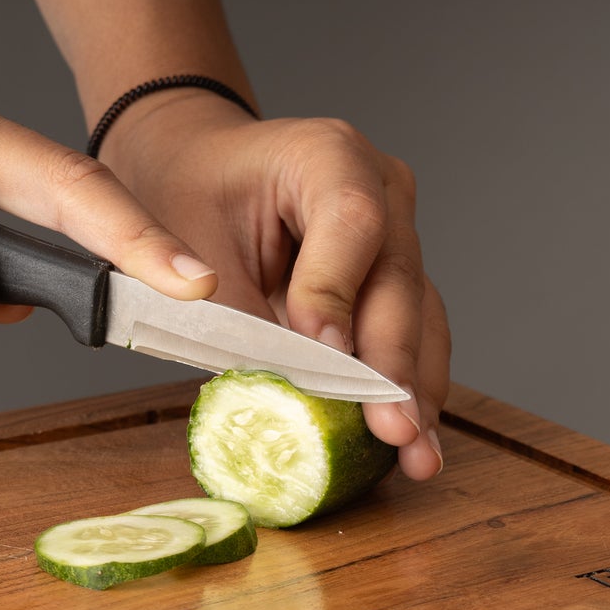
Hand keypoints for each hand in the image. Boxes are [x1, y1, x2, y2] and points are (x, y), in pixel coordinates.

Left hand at [97, 91, 450, 479]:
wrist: (201, 170)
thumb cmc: (190, 197)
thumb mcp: (187, 242)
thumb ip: (232, 312)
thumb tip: (277, 397)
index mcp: (325, 154)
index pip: (352, 222)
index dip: (340, 292)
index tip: (325, 355)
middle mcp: (380, 187)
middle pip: (399, 280)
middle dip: (393, 366)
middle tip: (395, 430)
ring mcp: (400, 234)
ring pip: (421, 316)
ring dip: (418, 391)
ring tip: (416, 455)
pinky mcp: (399, 280)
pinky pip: (417, 336)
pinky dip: (410, 389)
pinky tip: (413, 442)